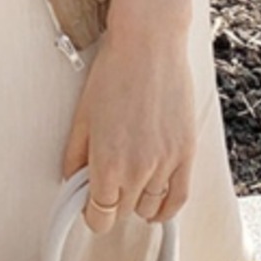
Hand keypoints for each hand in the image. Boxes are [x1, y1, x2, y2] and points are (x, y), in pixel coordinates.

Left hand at [60, 0, 195, 231]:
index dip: (92, 216)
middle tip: (107, 183)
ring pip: (151, 208)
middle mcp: (139, 169)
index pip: (100, 217)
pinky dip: (167, 207)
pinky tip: (158, 204)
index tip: (90, 207)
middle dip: (113, 203)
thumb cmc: (114, 71)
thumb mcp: (83, 115)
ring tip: (131, 186)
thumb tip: (73, 179)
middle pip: (124, 213)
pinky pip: (180, 196)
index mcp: (108, 163)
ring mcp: (166, 162)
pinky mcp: (187, 151)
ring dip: (139, 203)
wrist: (149, 44)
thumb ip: (76, 155)